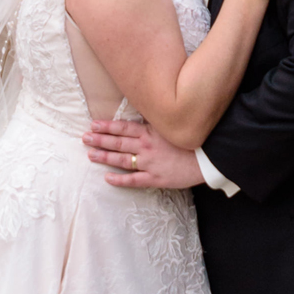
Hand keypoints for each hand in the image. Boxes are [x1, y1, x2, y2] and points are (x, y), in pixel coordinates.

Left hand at [83, 120, 201, 190]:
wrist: (208, 158)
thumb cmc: (193, 139)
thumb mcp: (173, 125)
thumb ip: (157, 122)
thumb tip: (144, 113)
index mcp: (151, 132)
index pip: (123, 128)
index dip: (107, 126)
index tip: (93, 124)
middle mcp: (146, 147)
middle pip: (118, 142)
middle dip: (99, 140)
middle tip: (84, 138)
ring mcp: (149, 164)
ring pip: (121, 160)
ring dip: (105, 157)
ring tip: (90, 155)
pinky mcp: (155, 179)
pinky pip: (133, 180)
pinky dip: (119, 180)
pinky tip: (107, 178)